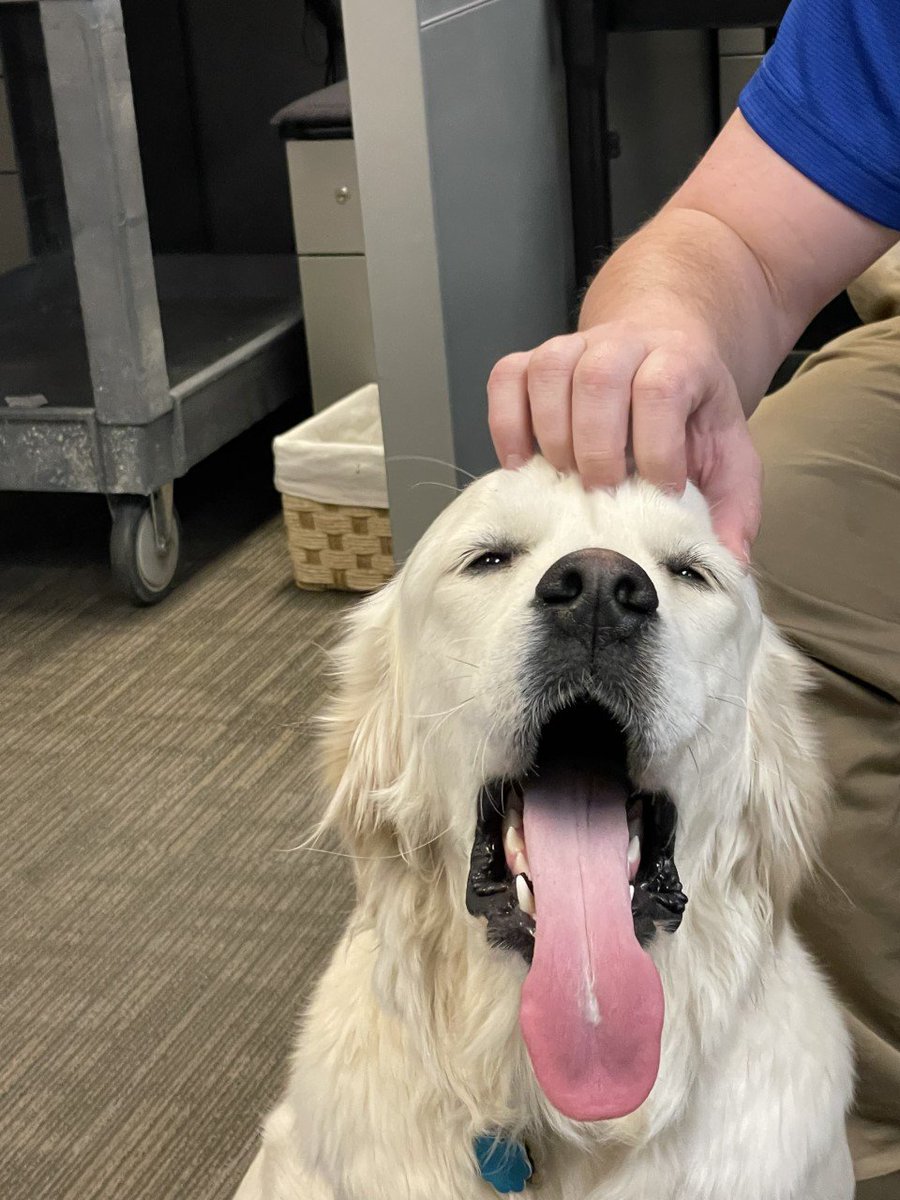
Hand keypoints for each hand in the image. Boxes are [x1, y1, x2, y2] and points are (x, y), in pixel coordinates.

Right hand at [487, 323, 760, 560]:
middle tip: (602, 490)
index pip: (660, 390)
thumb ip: (735, 507)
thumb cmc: (692, 416)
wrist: (664, 351)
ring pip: (548, 371)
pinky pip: (506, 378)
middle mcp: (624, 342)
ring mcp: (574, 346)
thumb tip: (729, 561)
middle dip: (596, 447)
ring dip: (551, 434)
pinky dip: (506, 424)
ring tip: (564, 478)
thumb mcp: (729, 455)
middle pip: (598, 378)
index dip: (657, 447)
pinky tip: (522, 464)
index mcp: (680, 359)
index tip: (661, 490)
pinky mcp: (534, 359)